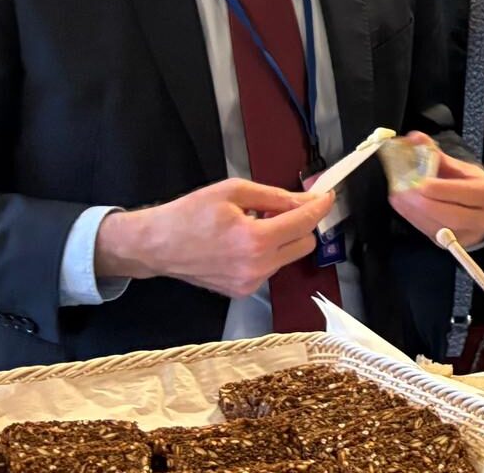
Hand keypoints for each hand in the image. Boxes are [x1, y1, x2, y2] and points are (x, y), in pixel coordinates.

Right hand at [95, 179, 333, 297]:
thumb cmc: (189, 214)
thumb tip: (306, 199)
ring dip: (282, 238)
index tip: (327, 195)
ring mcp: (250, 283)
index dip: (319, 206)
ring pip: (288, 256)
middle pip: (305, 244)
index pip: (304, 222)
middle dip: (301, 223)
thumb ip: (275, 196)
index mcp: (255, 240)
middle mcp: (257, 267)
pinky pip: (270, 267)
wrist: (156, 246)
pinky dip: (267, 252)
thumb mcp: (233, 191)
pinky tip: (243, 242)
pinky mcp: (242, 291)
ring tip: (254, 223)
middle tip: (283, 207)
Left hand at [388, 133, 483, 247]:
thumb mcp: (462, 168)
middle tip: (399, 190)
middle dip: (421, 203)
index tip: (416, 181)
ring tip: (396, 196)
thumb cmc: (474, 185)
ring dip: (412, 212)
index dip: (438, 188)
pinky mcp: (454, 245)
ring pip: (438, 227)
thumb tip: (414, 138)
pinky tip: (402, 206)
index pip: (462, 192)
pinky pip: (431, 233)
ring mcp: (470, 235)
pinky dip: (414, 219)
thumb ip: (437, 155)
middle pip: (449, 214)